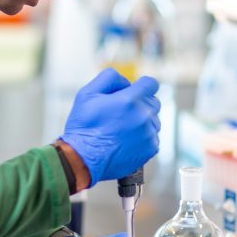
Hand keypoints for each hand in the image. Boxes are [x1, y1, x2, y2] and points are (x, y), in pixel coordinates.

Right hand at [60, 68, 160, 186]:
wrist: (83, 158)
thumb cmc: (83, 126)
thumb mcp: (87, 93)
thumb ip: (110, 78)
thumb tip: (126, 82)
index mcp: (130, 100)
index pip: (150, 84)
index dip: (141, 85)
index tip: (132, 92)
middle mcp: (144, 116)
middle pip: (153, 102)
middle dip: (139, 103)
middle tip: (121, 113)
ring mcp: (149, 134)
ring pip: (153, 120)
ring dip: (141, 121)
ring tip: (121, 129)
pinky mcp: (150, 149)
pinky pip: (152, 137)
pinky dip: (142, 137)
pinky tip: (125, 140)